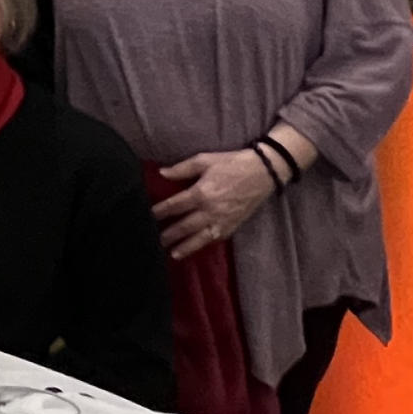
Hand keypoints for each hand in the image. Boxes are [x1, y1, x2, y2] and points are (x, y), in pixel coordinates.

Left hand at [152, 148, 276, 259]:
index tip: (148, 217)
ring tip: (172, 254)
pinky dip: (204, 245)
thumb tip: (162, 173)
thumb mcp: (204, 160)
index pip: (175, 206)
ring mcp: (223, 220)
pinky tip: (196, 248)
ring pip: (200, 238)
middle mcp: (210, 210)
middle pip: (184, 226)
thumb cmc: (232, 163)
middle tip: (154, 242)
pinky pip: (216, 238)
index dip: (160, 212)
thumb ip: (182, 169)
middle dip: (169, 234)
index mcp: (201, 193)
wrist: (264, 172)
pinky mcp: (234, 225)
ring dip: (185, 247)